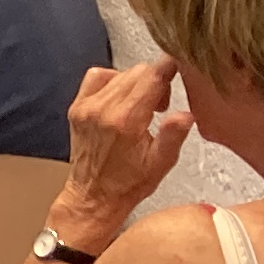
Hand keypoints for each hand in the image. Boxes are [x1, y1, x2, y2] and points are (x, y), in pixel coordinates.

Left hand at [55, 56, 195, 243]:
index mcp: (126, 121)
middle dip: (156, 81)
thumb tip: (186, 114)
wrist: (93, 196)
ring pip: (120, 73)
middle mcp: (102, 110)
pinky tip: (122, 99)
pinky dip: (113, 81)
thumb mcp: (161, 162)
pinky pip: (97, 77)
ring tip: (142, 107)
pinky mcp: (76, 108)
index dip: (169, 67)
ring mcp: (86, 107)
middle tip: (161, 106)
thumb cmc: (127, 183)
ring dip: (137, 82)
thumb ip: (174, 134)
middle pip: (138, 71)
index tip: (181, 68)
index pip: (151, 76)